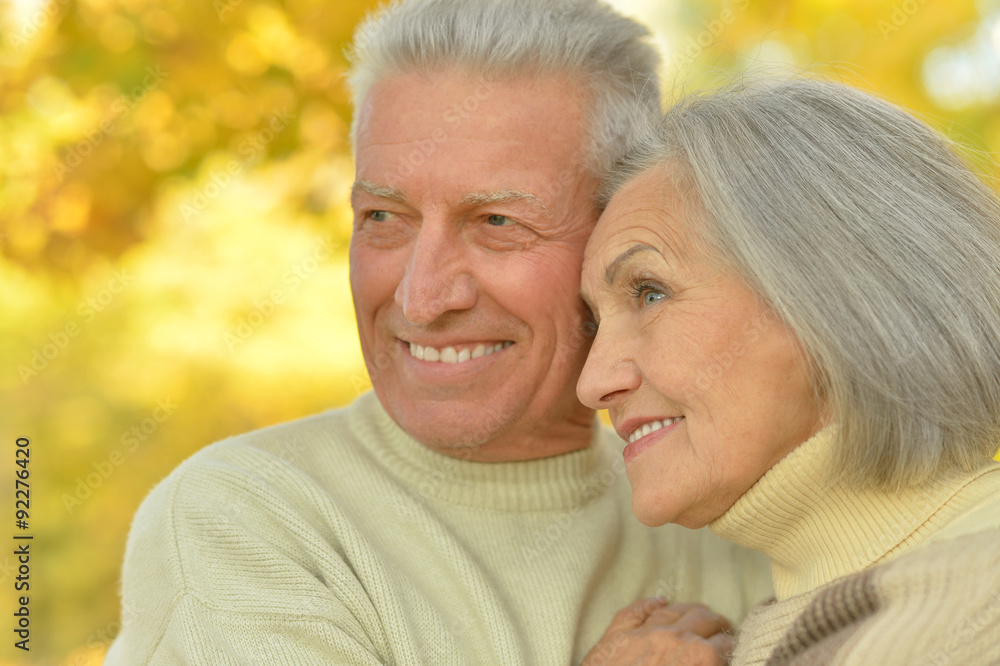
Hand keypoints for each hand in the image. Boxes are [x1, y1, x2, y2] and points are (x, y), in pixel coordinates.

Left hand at [581, 597, 734, 665]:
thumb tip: (719, 663)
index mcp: (699, 658)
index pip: (725, 645)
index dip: (734, 647)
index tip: (737, 649)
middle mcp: (674, 638)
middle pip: (703, 620)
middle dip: (717, 624)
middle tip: (724, 629)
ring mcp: (643, 633)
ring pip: (672, 610)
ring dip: (690, 610)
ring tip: (700, 611)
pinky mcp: (616, 637)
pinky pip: (635, 612)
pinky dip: (648, 604)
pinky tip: (658, 600)